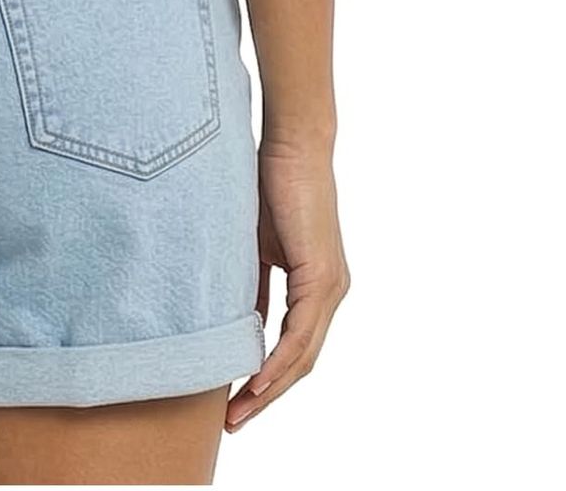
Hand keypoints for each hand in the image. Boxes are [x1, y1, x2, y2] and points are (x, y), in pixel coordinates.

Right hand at [226, 141, 349, 431]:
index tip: (236, 401)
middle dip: (266, 396)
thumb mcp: (255, 246)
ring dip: (269, 388)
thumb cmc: (271, 184)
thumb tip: (236, 319)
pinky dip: (277, 360)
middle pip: (301, 362)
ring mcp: (331, 286)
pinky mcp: (322, 276)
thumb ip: (253, 284)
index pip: (293, 348)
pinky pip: (300, 332)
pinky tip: (256, 379)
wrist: (292, 144)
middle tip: (234, 421)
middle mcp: (330, 292)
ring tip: (239, 411)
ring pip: (302, 355)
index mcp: (316, 286)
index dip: (266, 379)